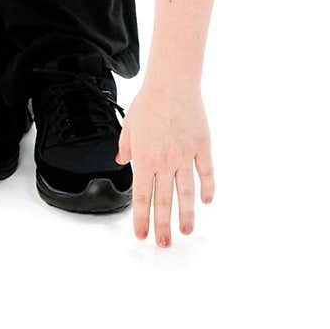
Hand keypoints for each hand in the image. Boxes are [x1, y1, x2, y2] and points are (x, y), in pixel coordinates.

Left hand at [114, 82, 214, 245]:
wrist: (172, 84)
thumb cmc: (150, 101)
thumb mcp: (129, 125)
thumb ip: (125, 146)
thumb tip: (121, 160)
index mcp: (145, 159)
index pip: (142, 197)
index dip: (141, 219)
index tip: (142, 234)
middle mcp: (165, 162)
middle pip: (164, 201)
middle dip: (163, 226)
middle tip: (164, 243)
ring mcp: (186, 156)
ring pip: (186, 193)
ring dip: (186, 214)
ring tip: (186, 231)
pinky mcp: (202, 147)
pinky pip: (206, 173)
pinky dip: (208, 188)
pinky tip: (207, 201)